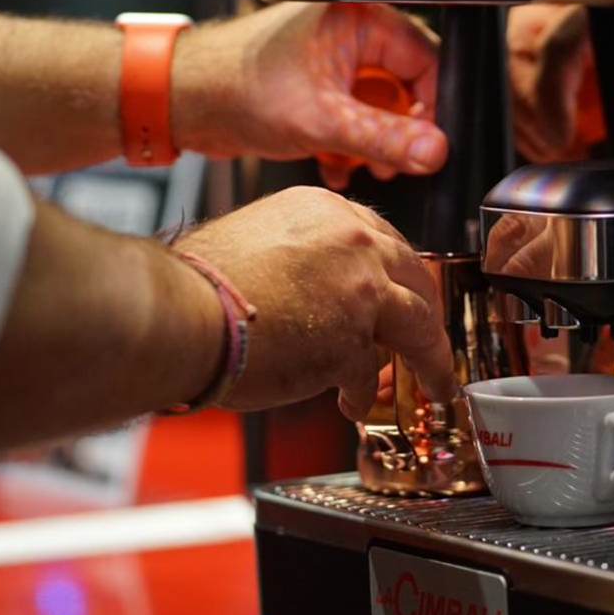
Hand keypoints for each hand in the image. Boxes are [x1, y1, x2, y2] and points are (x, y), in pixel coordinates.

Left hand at [173, 3, 446, 188]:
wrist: (185, 99)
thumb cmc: (237, 85)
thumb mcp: (324, 121)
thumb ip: (385, 139)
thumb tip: (432, 151)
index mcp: (360, 19)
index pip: (425, 61)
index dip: (432, 107)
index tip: (430, 144)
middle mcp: (350, 34)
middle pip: (404, 88)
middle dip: (400, 132)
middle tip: (394, 162)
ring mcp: (333, 61)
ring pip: (378, 107)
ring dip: (373, 144)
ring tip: (361, 165)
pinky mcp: (317, 86)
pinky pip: (352, 117)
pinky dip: (349, 145)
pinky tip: (336, 165)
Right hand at [176, 187, 455, 419]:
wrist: (182, 315)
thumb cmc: (199, 284)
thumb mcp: (259, 241)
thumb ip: (303, 258)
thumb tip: (321, 290)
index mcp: (325, 211)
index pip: (383, 239)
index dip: (397, 273)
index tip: (403, 292)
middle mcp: (352, 242)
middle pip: (415, 276)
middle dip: (426, 313)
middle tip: (427, 338)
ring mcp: (359, 290)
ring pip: (420, 325)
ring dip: (429, 359)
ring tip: (431, 381)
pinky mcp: (353, 341)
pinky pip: (372, 373)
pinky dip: (363, 393)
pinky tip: (352, 404)